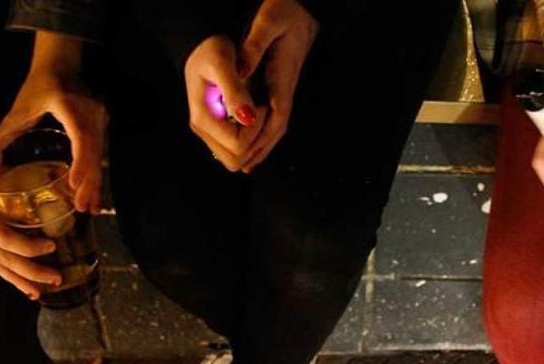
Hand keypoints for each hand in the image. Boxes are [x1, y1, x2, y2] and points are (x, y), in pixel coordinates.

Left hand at [0, 32, 106, 211]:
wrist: (61, 64)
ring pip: (100, 155)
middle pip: (93, 153)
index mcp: (68, 106)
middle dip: (88, 182)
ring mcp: (100, 118)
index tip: (74, 184)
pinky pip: (100, 152)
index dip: (80, 162)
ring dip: (94, 182)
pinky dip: (96, 173)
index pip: (80, 137)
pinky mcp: (102, 125)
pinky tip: (92, 192)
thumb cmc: (38, 87)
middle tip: (80, 207)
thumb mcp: (17, 111)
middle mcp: (90, 112)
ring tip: (88, 207)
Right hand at [0, 148, 63, 298]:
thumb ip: (14, 177)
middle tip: (55, 279)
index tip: (50, 246)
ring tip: (38, 292)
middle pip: (1, 259)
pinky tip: (17, 280)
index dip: (28, 247)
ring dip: (17, 280)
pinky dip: (3, 271)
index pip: (3, 238)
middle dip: (30, 273)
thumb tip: (47, 180)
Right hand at [185, 35, 265, 170]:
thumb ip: (234, 91)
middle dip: (255, 141)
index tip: (261, 105)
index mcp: (203, 118)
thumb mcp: (223, 63)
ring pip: (235, 159)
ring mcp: (208, 133)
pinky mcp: (216, 130)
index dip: (256, 130)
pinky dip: (250, 141)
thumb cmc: (211, 50)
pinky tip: (255, 117)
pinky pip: (235, 150)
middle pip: (235, 160)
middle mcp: (203, 130)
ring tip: (259, 112)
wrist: (200, 46)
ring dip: (253, 143)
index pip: (238, 145)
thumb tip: (248, 118)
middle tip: (261, 111)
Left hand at [237, 0, 317, 172]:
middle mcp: (286, 84)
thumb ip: (253, 47)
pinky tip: (252, 133)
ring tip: (248, 161)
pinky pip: (273, 111)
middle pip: (278, 125)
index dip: (263, 136)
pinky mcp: (280, 80)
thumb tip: (240, 72)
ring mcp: (284, 84)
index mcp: (283, 74)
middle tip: (245, 167)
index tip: (249, 153)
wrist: (303, 5)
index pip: (277, 113)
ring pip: (276, 121)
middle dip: (262, 147)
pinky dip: (264, 128)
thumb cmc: (286, 10)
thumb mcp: (267, 23)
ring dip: (263, 142)